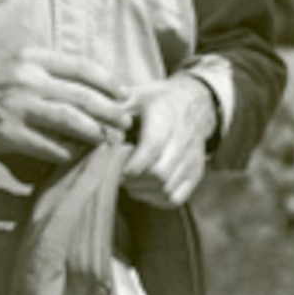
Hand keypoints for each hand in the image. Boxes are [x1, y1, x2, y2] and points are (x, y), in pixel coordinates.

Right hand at [0, 45, 133, 162]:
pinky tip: (79, 156)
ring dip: (96, 132)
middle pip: (82, 95)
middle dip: (110, 110)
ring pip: (70, 120)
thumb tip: (88, 87)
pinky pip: (48, 145)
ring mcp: (18, 106)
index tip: (125, 93)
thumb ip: (48, 72)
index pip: (81, 67)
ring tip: (110, 140)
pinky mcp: (8, 133)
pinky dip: (68, 152)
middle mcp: (28, 78)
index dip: (108, 81)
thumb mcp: (16, 65)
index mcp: (32, 58)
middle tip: (126, 122)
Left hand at [122, 76, 217, 208]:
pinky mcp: (196, 174)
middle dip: (133, 180)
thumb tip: (97, 126)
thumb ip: (116, 110)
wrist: (194, 103)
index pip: (151, 150)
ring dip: (142, 190)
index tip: (114, 166)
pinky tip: (144, 187)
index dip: (129, 165)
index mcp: (167, 119)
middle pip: (158, 175)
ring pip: (166, 191)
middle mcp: (184, 141)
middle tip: (119, 174)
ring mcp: (193, 160)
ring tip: (130, 180)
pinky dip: (155, 199)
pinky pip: (175, 199)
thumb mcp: (136, 95)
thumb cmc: (157, 101)